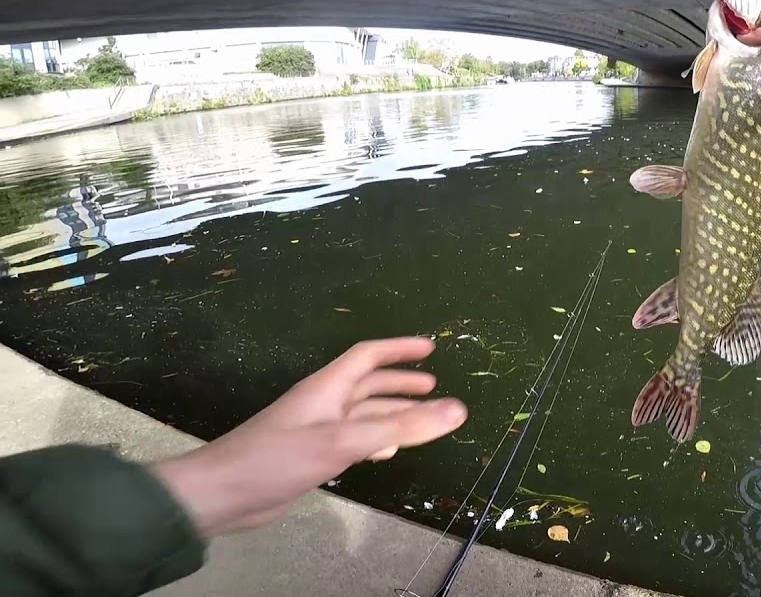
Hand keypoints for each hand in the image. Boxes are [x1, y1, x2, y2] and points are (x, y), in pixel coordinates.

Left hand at [150, 337, 466, 537]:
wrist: (222, 494)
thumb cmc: (279, 458)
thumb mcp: (345, 441)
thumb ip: (402, 427)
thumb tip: (457, 410)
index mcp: (328, 388)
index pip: (368, 356)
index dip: (399, 350)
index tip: (430, 348)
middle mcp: (322, 403)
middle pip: (368, 385)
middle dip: (400, 384)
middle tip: (433, 387)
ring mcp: (314, 429)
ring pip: (362, 414)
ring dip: (391, 413)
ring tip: (422, 419)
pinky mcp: (309, 456)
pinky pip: (352, 439)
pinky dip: (375, 439)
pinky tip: (386, 451)